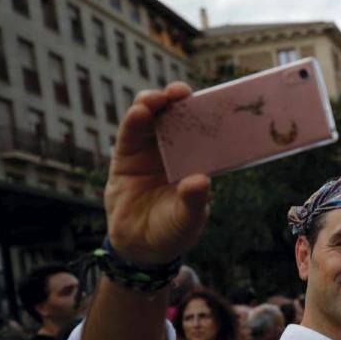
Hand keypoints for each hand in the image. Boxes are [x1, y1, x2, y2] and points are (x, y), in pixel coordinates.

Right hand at [105, 83, 211, 265]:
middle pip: (177, 118)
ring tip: (156, 99)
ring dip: (153, 104)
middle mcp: (176, 151)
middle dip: (178, 102)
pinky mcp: (127, 155)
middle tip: (180, 92)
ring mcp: (150, 151)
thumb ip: (194, 201)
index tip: (212, 101)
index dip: (207, 115)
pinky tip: (139, 112)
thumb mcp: (188, 219)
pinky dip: (134, 121)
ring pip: (152, 119)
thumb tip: (201, 181)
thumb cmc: (173, 230)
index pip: (205, 132)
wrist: (141, 247)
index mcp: (198, 161)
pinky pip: (130, 134)